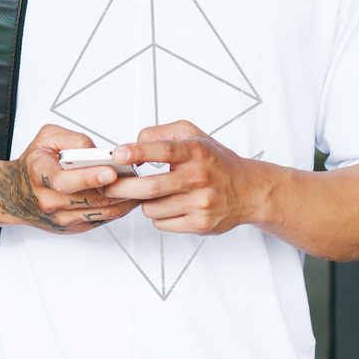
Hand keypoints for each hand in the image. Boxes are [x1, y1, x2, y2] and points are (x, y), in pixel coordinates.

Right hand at [0, 124, 140, 233]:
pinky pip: (101, 219)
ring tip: (140, 186)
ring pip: (100, 211)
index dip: (89, 177)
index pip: (65, 181)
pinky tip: (128, 197)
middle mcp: (50, 201)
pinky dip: (117, 209)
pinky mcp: (72, 227)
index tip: (110, 172)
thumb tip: (96, 150)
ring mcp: (61, 218)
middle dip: (117, 188)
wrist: (16, 194)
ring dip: (123, 200)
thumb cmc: (33, 165)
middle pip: (90, 198)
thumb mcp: (46, 139)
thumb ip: (72, 140)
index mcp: (40, 176)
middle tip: (138, 177)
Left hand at [102, 120, 265, 234]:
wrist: (249, 190)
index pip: (163, 149)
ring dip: (143, 201)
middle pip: (150, 187)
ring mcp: (200, 203)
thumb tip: (133, 146)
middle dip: (122, 187)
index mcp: (197, 151)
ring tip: (152, 193)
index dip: (137, 151)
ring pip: (151, 207)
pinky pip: (162, 223)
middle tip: (109, 185)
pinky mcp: (200, 224)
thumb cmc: (215, 161)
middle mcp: (199, 177)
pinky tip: (169, 205)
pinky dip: (158, 215)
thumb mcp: (193, 135)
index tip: (118, 154)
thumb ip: (161, 133)